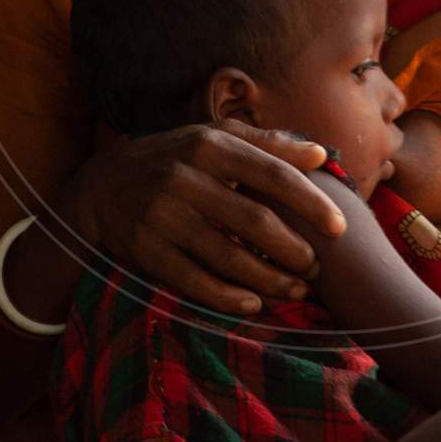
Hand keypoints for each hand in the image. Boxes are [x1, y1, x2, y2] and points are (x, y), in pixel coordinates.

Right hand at [61, 121, 344, 313]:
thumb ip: (268, 143)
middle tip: (317, 268)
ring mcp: (163, 215)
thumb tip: (320, 153)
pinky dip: (226, 297)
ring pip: (227, 255)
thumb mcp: (214, 137)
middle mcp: (186, 177)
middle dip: (293, 249)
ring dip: (268, 278)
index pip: (272, 174)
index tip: (339, 227)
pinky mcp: (146, 249)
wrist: (101, 185)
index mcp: (210, 145)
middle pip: (254, 220)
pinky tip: (253, 304)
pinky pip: (193, 280)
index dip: (310, 202)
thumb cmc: (174, 158)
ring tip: (295, 290)